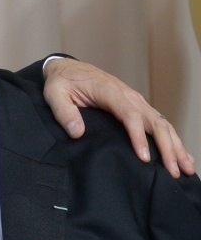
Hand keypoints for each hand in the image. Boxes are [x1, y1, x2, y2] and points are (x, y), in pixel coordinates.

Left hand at [42, 59, 194, 178]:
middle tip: (173, 171)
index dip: (138, 136)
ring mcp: (135, 100)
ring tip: (185, 167)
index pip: (129, 115)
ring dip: (175, 145)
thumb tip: (76, 132)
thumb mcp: (54, 94)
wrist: (68, 69)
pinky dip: (171, 138)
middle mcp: (128, 95)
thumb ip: (63, 112)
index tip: (143, 157)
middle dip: (166, 146)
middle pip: (154, 121)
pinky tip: (179, 154)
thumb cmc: (62, 82)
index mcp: (109, 92)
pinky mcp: (136, 106)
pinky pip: (158, 122)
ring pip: (162, 122)